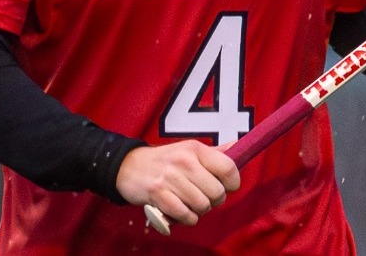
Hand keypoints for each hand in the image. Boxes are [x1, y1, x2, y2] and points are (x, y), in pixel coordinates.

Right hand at [117, 141, 239, 227]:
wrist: (129, 166)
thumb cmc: (164, 161)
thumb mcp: (188, 150)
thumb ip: (213, 152)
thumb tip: (237, 146)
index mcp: (195, 149)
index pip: (228, 167)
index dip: (233, 183)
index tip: (226, 187)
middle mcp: (184, 161)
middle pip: (217, 192)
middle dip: (214, 200)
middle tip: (204, 197)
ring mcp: (170, 178)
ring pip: (202, 205)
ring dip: (199, 210)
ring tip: (190, 203)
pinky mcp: (158, 194)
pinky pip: (185, 215)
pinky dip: (187, 218)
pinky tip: (181, 211)